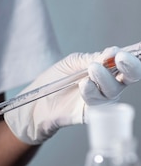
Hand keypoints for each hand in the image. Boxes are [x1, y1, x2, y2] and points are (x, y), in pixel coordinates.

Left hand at [5, 43, 140, 144]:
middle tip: (119, 57)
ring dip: (104, 77)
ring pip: (113, 90)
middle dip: (128, 67)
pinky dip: (92, 93)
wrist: (34, 100)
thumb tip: (112, 53)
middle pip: (128, 78)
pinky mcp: (90, 114)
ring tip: (92, 69)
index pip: (126, 65)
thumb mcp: (72, 63)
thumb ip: (91, 58)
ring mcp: (100, 100)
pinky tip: (84, 84)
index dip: (131, 59)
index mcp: (107, 71)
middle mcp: (108, 86)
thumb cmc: (54, 80)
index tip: (123, 51)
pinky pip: (97, 105)